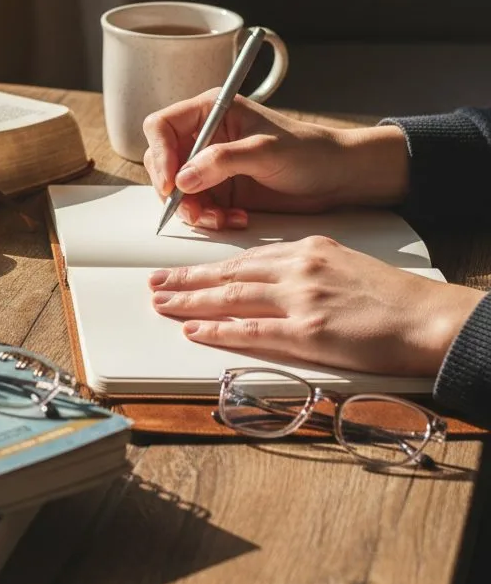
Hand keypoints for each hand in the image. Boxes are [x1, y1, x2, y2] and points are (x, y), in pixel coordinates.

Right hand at [142, 92, 409, 229]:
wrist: (338, 177)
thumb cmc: (310, 151)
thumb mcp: (266, 151)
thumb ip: (222, 161)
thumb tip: (183, 178)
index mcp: (212, 111)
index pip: (162, 126)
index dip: (161, 154)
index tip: (172, 183)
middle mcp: (205, 136)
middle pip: (162, 161)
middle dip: (173, 189)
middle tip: (192, 208)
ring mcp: (210, 164)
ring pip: (176, 190)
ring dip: (192, 209)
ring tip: (218, 219)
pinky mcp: (219, 189)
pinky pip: (196, 207)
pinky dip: (209, 219)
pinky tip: (234, 219)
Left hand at [150, 237, 482, 374]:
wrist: (429, 317)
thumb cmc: (392, 297)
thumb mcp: (342, 265)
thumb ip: (303, 269)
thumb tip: (269, 280)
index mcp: (305, 250)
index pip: (243, 259)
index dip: (207, 267)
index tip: (182, 271)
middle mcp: (297, 269)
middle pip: (228, 275)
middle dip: (186, 279)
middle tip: (154, 282)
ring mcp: (300, 300)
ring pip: (231, 298)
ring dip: (191, 302)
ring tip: (162, 303)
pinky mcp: (307, 333)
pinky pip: (252, 331)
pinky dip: (219, 330)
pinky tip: (195, 330)